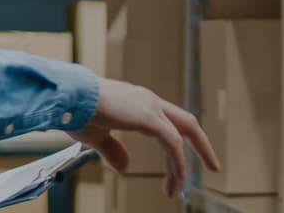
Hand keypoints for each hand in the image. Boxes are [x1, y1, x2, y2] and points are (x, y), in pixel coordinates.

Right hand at [66, 77, 219, 196]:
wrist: (69, 97)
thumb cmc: (76, 111)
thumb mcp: (96, 136)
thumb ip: (113, 151)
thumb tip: (126, 168)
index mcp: (137, 102)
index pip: (168, 121)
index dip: (179, 141)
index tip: (181, 162)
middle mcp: (148, 100)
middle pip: (186, 123)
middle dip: (201, 145)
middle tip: (214, 166)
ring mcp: (150, 107)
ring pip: (182, 134)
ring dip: (186, 161)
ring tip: (181, 185)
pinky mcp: (148, 117)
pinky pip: (172, 143)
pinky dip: (177, 161)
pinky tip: (177, 176)